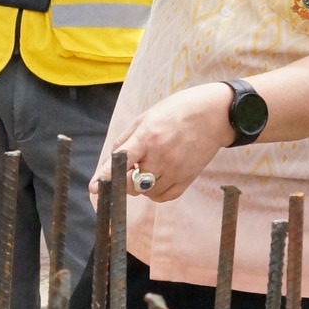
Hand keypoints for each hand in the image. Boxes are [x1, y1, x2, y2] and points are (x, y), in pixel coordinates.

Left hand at [90, 82, 233, 205]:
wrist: (213, 115)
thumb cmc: (176, 112)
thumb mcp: (146, 117)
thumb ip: (126, 140)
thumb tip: (109, 160)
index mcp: (147, 137)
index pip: (122, 160)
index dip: (105, 175)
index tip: (94, 187)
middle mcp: (160, 156)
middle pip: (131, 184)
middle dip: (123, 181)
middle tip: (129, 169)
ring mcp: (175, 170)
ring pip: (146, 193)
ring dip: (140, 186)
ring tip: (148, 168)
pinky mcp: (187, 180)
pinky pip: (163, 197)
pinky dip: (155, 192)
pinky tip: (157, 178)